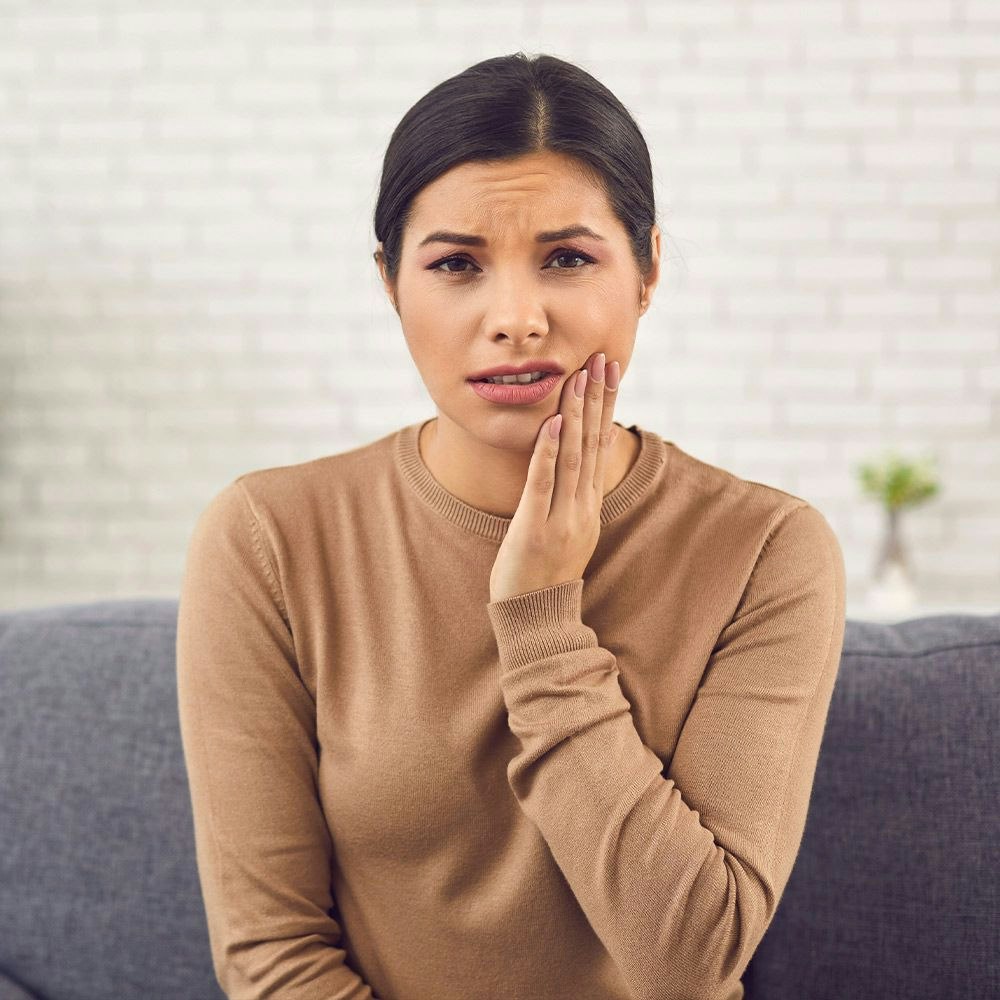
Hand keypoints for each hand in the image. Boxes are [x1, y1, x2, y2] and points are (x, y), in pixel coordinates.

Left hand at [489, 351, 621, 602]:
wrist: (537, 619)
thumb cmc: (545, 574)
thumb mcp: (569, 531)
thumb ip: (574, 497)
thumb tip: (579, 464)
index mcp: (589, 506)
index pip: (601, 446)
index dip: (606, 406)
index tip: (609, 371)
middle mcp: (582, 508)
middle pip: (593, 444)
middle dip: (597, 398)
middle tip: (603, 359)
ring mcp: (561, 519)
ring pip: (573, 457)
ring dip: (577, 414)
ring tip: (580, 377)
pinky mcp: (535, 530)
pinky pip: (543, 484)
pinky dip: (549, 452)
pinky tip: (553, 422)